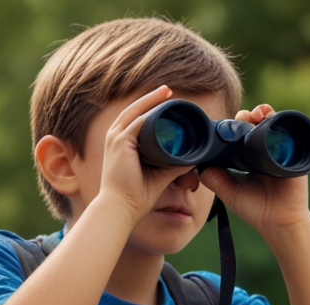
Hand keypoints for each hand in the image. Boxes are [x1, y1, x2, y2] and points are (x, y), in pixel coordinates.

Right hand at [97, 86, 201, 226]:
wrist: (121, 208)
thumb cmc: (137, 195)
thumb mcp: (160, 175)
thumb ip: (175, 164)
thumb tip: (193, 157)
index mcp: (122, 145)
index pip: (136, 120)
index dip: (151, 109)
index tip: (168, 104)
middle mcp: (116, 138)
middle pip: (135, 110)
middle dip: (153, 99)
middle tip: (170, 91)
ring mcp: (116, 138)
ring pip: (136, 111)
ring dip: (152, 100)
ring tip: (168, 92)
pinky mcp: (120, 142)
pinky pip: (137, 121)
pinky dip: (150, 111)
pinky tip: (162, 105)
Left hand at [198, 104, 309, 233]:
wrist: (280, 221)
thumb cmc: (256, 208)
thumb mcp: (229, 192)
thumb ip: (214, 179)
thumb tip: (199, 165)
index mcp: (248, 158)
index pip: (239, 135)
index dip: (232, 127)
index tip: (225, 124)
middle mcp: (263, 151)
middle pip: (254, 125)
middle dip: (246, 117)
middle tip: (241, 118)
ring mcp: (279, 150)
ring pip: (270, 124)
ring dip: (262, 113)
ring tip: (255, 114)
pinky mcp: (293, 152)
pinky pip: (287, 131)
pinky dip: (278, 120)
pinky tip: (268, 116)